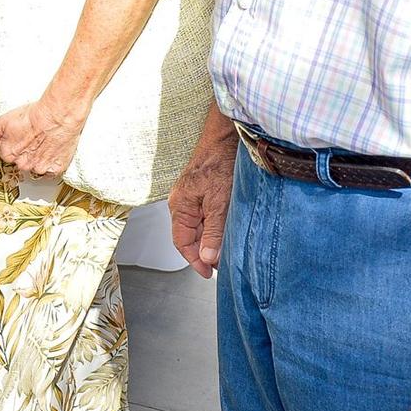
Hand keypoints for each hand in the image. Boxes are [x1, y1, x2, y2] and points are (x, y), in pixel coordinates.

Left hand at [0, 97, 86, 178]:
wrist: (57, 116)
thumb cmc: (33, 116)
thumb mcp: (3, 122)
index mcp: (8, 154)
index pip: (8, 153)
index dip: (16, 143)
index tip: (22, 136)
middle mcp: (22, 164)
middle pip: (22, 162)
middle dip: (27, 152)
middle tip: (34, 138)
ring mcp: (39, 168)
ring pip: (36, 167)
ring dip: (39, 158)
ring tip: (45, 142)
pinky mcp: (55, 169)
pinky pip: (51, 172)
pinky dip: (52, 164)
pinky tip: (53, 151)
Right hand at [169, 126, 237, 277]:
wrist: (226, 137)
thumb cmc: (219, 162)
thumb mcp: (218, 203)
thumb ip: (213, 231)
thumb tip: (208, 257)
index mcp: (180, 206)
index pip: (182, 242)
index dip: (195, 260)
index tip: (209, 272)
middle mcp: (183, 203)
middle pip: (192, 236)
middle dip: (207, 251)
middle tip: (224, 262)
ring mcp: (193, 197)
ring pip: (201, 226)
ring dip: (213, 238)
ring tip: (229, 248)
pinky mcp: (205, 192)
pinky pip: (208, 215)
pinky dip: (217, 226)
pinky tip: (230, 229)